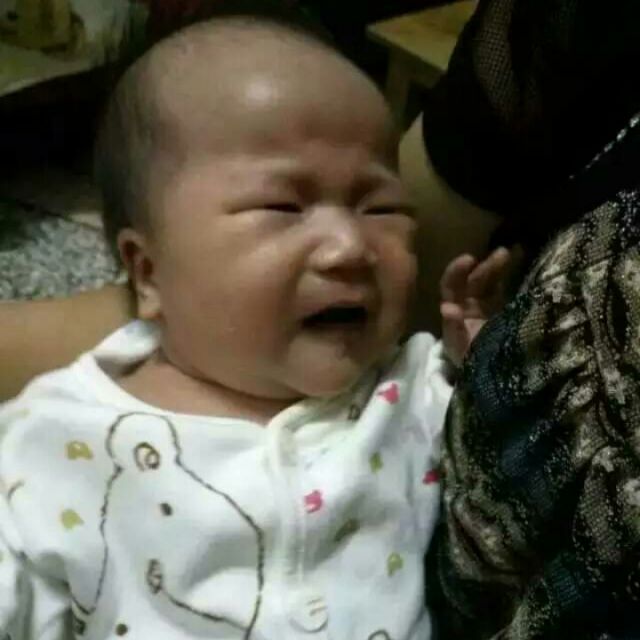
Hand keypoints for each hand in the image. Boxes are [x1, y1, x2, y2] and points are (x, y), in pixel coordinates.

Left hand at [440, 247, 510, 366]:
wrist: (496, 380)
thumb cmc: (473, 364)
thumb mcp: (461, 348)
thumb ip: (454, 328)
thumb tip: (447, 307)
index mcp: (454, 312)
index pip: (451, 286)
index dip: (457, 272)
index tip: (469, 260)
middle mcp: (469, 306)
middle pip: (474, 281)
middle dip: (486, 267)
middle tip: (502, 254)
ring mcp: (489, 307)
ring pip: (492, 282)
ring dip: (499, 267)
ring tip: (511, 253)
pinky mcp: (507, 311)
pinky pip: (507, 289)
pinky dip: (512, 275)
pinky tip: (522, 260)